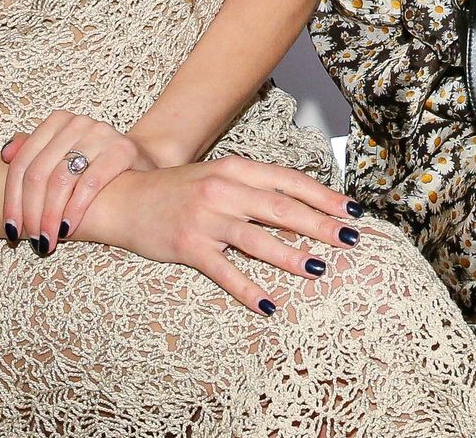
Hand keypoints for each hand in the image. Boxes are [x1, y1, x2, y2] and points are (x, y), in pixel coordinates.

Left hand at [0, 111, 154, 252]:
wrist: (140, 160)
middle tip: (32, 240)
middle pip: (38, 173)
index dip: (12, 199)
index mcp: (57, 122)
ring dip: (50, 216)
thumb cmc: (93, 164)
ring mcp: (100, 133)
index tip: (11, 229)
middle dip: (31, 212)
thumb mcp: (62, 155)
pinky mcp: (122, 149)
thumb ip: (33, 152)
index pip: (23, 163)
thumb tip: (5, 154)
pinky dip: (74, 209)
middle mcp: (77, 123)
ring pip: (60, 180)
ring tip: (48, 240)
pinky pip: (89, 184)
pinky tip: (68, 227)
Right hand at [83, 156, 363, 314]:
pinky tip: (269, 305)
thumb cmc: (178, 189)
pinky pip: (224, 271)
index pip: (287, 181)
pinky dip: (247, 289)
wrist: (124, 197)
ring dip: (290, 255)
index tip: (350, 209)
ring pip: (256, 239)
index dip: (321, 195)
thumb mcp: (218, 176)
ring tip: (318, 269)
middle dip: (318, 223)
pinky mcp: (188, 247)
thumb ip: (253, 186)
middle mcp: (223, 190)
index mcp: (235, 170)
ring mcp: (205, 219)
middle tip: (349, 238)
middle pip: (280, 208)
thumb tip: (299, 202)